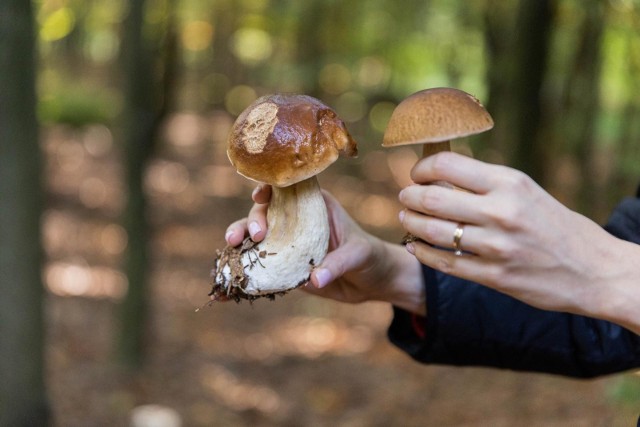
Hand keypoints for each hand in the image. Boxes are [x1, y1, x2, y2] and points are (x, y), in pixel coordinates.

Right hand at [225, 185, 424, 313]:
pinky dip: (244, 272)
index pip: (287, 189)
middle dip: (252, 219)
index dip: (269, 188)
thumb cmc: (370, 256)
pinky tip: (230, 281)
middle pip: (265, 212)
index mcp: (314, 204)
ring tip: (230, 247)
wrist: (372, 282)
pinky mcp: (284, 266)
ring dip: (239, 240)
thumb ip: (337, 263)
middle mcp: (296, 220)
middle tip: (254, 235)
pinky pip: (261, 266)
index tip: (260, 196)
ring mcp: (287, 242)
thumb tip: (315, 279)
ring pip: (256, 237)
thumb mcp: (358, 254)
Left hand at [398, 152, 639, 329]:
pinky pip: (444, 263)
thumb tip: (438, 173)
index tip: (416, 174)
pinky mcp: (494, 276)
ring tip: (406, 219)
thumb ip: (484, 183)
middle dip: (409, 197)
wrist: (593, 268)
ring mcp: (497, 247)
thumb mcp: (524, 191)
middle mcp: (501, 212)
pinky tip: (414, 246)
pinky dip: (422, 253)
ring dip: (411, 223)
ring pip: (433, 232)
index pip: (447, 165)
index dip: (422, 168)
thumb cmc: (553, 224)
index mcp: (509, 183)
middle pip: (433, 198)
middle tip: (404, 198)